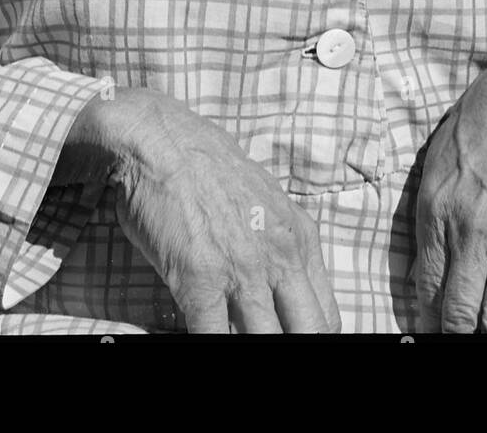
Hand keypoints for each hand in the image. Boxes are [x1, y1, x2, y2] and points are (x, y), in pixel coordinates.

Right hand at [58, 87, 339, 333]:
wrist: (160, 138)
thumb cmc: (204, 167)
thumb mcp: (263, 201)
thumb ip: (279, 244)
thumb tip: (282, 287)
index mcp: (300, 238)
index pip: (327, 317)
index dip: (313, 340)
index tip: (292, 339)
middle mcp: (280, 257)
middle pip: (311, 333)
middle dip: (295, 348)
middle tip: (272, 347)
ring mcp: (243, 271)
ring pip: (269, 341)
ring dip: (255, 347)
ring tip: (236, 340)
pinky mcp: (200, 279)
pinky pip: (214, 338)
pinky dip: (213, 347)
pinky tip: (204, 336)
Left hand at [415, 35, 486, 333]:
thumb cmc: (483, 115)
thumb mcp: (439, 155)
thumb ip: (431, 207)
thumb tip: (426, 257)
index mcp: (436, 206)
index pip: (424, 283)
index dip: (425, 318)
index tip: (427, 333)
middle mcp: (470, 228)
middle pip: (458, 308)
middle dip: (454, 336)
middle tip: (455, 344)